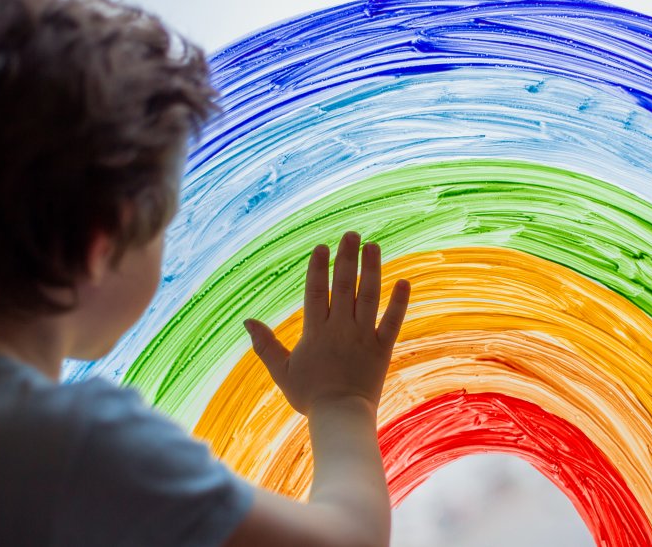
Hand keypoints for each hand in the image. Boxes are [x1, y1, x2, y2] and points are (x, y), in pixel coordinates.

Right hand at [243, 231, 409, 415]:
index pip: (316, 291)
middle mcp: (340, 328)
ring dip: (372, 270)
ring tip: (373, 246)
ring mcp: (363, 337)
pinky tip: (404, 281)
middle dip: (347, 258)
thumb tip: (247, 321)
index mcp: (315, 332)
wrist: (340, 417)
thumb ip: (265, 345)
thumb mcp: (281, 371)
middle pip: (344, 286)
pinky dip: (399, 302)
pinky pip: (392, 321)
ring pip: (368, 296)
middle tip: (352, 234)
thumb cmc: (309, 396)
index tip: (322, 247)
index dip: (319, 268)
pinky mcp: (382, 348)